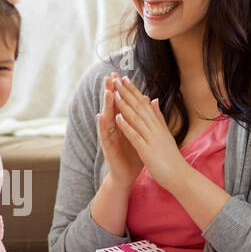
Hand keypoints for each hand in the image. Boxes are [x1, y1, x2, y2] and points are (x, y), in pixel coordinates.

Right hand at [98, 73, 144, 187]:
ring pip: (107, 117)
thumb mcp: (141, 134)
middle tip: (110, 76)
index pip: (122, 104)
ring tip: (108, 91)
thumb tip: (149, 99)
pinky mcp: (107, 147)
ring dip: (107, 104)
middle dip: (111, 91)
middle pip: (112, 106)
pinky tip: (101, 116)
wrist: (127, 176)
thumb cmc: (134, 155)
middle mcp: (114, 128)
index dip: (122, 90)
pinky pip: (104, 134)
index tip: (122, 75)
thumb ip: (144, 117)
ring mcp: (109, 137)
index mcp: (124, 124)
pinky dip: (102, 125)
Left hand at [111, 74, 189, 191]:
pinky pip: (135, 136)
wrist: (180, 176)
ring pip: (136, 118)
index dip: (134, 91)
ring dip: (125, 105)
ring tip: (114, 92)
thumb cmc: (171, 157)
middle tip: (117, 78)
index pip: (144, 104)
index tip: (125, 79)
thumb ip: (158, 117)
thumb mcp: (164, 133)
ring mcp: (151, 138)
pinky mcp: (147, 150)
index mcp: (158, 125)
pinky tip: (118, 117)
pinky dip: (126, 126)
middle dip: (127, 92)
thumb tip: (154, 100)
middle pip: (139, 107)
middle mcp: (155, 128)